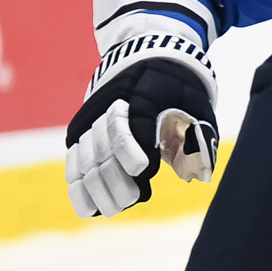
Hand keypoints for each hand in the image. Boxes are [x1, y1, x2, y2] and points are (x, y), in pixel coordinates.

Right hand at [65, 59, 217, 217]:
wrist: (148, 60)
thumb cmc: (180, 94)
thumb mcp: (197, 108)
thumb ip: (198, 138)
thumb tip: (196, 175)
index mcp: (141, 99)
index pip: (125, 125)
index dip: (129, 149)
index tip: (142, 169)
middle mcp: (109, 109)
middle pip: (103, 148)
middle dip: (114, 179)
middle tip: (131, 199)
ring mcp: (92, 122)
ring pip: (85, 159)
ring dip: (97, 188)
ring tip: (114, 208)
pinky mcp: (81, 134)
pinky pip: (73, 163)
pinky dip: (78, 188)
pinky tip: (88, 209)